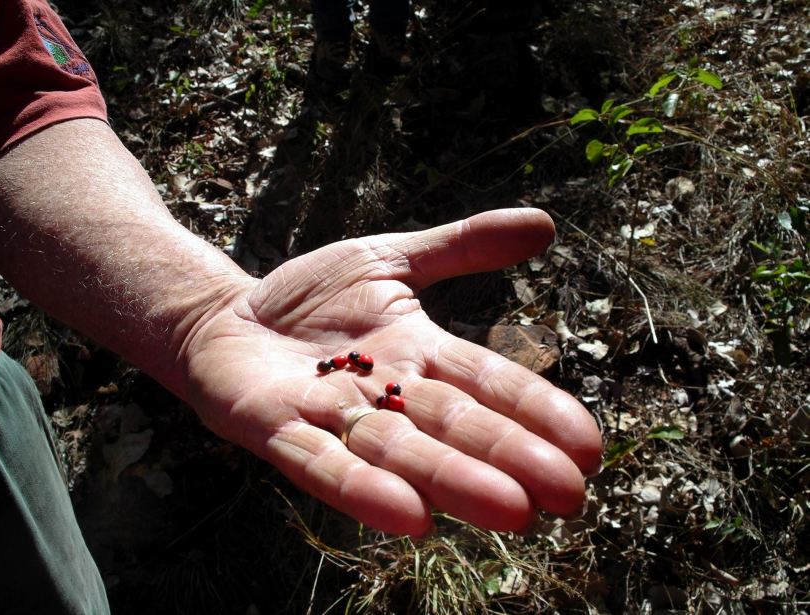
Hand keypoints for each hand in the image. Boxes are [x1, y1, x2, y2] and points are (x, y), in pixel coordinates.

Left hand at [181, 209, 601, 535]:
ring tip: (511, 512)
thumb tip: (546, 224)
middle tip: (570, 498)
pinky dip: (362, 489)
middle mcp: (384, 393)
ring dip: (452, 481)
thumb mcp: (390, 256)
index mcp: (417, 353)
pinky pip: (321, 463)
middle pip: (454, 425)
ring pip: (400, 451)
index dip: (536, 410)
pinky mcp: (276, 428)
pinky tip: (409, 518)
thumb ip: (462, 246)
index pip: (487, 381)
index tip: (590, 446)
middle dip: (510, 458)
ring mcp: (331, 415)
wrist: (229, 315)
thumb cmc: (312, 297)